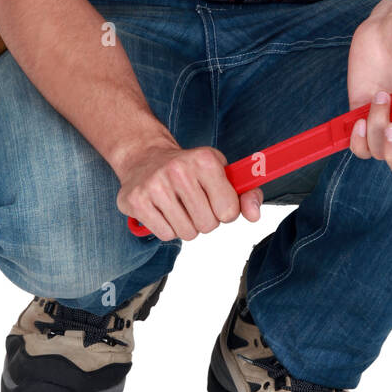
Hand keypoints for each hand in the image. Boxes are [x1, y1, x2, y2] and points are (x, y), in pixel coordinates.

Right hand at [114, 139, 261, 241]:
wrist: (145, 156)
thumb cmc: (189, 168)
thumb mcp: (220, 172)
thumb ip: (245, 194)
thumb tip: (255, 215)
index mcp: (204, 160)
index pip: (228, 211)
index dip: (225, 211)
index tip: (215, 200)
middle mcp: (179, 170)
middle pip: (208, 225)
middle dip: (205, 220)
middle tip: (194, 203)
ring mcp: (155, 185)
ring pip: (187, 233)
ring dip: (187, 226)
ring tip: (178, 206)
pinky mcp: (136, 201)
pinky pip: (166, 235)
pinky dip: (168, 228)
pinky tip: (163, 209)